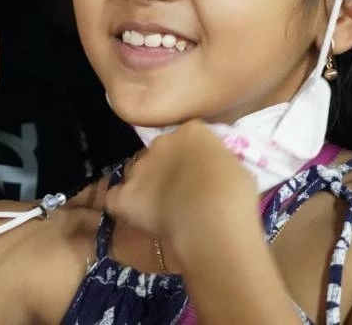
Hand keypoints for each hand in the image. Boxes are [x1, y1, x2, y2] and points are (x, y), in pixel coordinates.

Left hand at [104, 121, 259, 268]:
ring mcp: (141, 168)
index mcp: (192, 132)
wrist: (212, 219)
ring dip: (145, 184)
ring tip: (158, 207)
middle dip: (166, 168)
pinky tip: (131, 214)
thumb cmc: (235, 195)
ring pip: (137, 172)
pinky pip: (114, 197)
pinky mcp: (126, 194)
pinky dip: (120, 204)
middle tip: (180, 192)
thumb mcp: (237, 168)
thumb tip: (213, 173)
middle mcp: (162, 143)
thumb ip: (218, 164)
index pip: (187, 137)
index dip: (191, 157)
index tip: (199, 174)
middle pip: (159, 152)